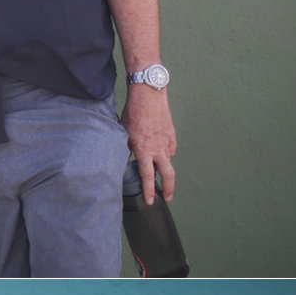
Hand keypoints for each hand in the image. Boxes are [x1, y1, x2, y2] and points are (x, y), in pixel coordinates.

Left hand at [124, 83, 177, 204]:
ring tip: (161, 173)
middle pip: (168, 175)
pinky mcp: (171, 134)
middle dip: (169, 189)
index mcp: (144, 149)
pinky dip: (166, 152)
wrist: (148, 93)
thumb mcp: (124, 131)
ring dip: (165, 169)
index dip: (149, 191)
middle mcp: (157, 148)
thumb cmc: (134, 110)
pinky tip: (162, 151)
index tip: (152, 201)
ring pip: (169, 161)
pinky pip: (170, 148)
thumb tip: (128, 156)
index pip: (147, 176)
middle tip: (167, 197)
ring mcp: (166, 141)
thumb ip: (128, 146)